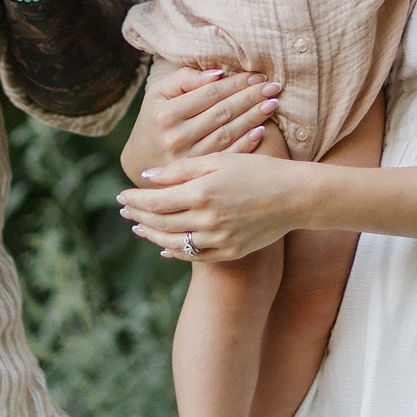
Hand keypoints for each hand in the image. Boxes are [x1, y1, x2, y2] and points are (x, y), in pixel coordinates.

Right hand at [118, 65, 279, 182]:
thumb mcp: (158, 94)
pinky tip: (261, 130)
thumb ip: (184, 79)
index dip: (236, 83)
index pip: (210, 94)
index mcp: (166, 114)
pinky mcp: (197, 175)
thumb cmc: (153, 121)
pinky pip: (227, 156)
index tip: (257, 76)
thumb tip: (218, 74)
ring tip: (272, 104)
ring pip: (228, 133)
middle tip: (273, 87)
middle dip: (251, 97)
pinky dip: (246, 143)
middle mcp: (176, 137)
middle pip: (222, 113)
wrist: (139, 163)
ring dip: (253, 117)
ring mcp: (188, 159)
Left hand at [118, 150, 310, 261]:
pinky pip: (195, 257)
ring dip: (152, 236)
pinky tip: (164, 247)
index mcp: (202, 193)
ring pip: (173, 243)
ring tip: (139, 228)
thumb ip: (181, 169)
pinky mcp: (230, 252)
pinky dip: (175, 252)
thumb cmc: (258, 170)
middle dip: (138, 217)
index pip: (155, 201)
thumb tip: (147, 177)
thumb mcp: (219, 160)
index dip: (135, 200)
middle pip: (160, 223)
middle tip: (125, 211)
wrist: (295, 197)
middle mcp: (207, 220)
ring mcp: (218, 240)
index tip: (121, 196)